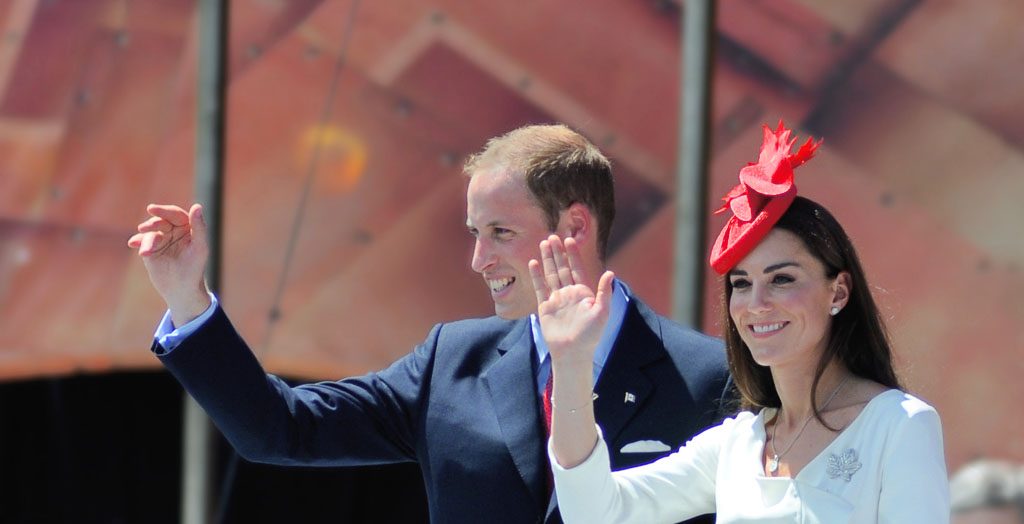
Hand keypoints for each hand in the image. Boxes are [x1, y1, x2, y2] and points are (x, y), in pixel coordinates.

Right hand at [127, 203, 210, 324]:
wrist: (181, 290)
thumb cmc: (195, 268)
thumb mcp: (199, 248)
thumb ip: (199, 227)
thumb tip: (197, 206)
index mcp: (187, 228)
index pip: (175, 215)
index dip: (164, 211)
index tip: (152, 209)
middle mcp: (173, 231)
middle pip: (161, 221)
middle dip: (152, 223)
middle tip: (144, 228)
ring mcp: (161, 240)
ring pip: (150, 233)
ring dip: (146, 239)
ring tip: (146, 251)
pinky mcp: (150, 250)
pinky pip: (142, 242)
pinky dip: (138, 242)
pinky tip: (133, 243)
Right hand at [528, 235, 613, 365]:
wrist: (573, 353)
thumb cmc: (591, 336)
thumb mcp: (602, 313)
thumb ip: (605, 292)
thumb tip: (610, 272)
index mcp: (584, 293)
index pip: (577, 269)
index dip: (573, 254)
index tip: (569, 240)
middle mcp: (569, 293)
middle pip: (562, 268)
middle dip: (558, 252)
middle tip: (552, 236)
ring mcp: (557, 299)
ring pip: (551, 274)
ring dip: (547, 259)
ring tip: (543, 244)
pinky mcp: (545, 307)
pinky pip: (540, 288)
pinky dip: (536, 275)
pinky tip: (533, 263)